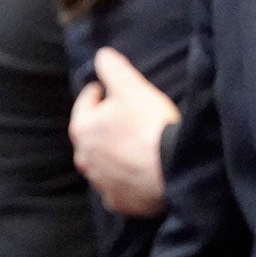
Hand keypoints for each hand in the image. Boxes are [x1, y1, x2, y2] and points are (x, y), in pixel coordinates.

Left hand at [69, 48, 179, 217]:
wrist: (173, 168)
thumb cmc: (150, 125)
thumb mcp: (131, 87)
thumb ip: (112, 68)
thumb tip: (101, 55)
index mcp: (82, 129)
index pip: (85, 103)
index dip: (98, 93)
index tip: (107, 90)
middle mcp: (84, 158)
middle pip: (91, 135)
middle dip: (103, 125)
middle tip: (123, 117)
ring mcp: (100, 182)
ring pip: (101, 163)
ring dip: (111, 153)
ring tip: (131, 144)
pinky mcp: (117, 201)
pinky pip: (115, 187)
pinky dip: (122, 179)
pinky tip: (136, 173)